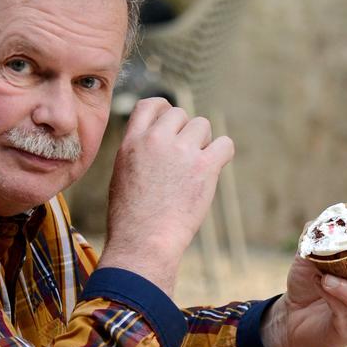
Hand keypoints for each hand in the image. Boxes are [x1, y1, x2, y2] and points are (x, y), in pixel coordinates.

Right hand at [100, 97, 233, 294]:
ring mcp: (181, 152)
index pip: (150, 105)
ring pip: (203, 126)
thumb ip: (139, 153)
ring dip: (203, 143)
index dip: (164, 110)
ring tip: (195, 169)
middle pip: (181, 114)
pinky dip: (222, 154)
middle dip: (185, 131)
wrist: (144, 242)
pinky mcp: (204, 167)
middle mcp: (156, 140)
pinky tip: (214, 168)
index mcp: (132, 142)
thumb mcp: (122, 176)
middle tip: (184, 158)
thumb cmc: (131, 219)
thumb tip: (157, 143)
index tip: (171, 124)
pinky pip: (224, 144)